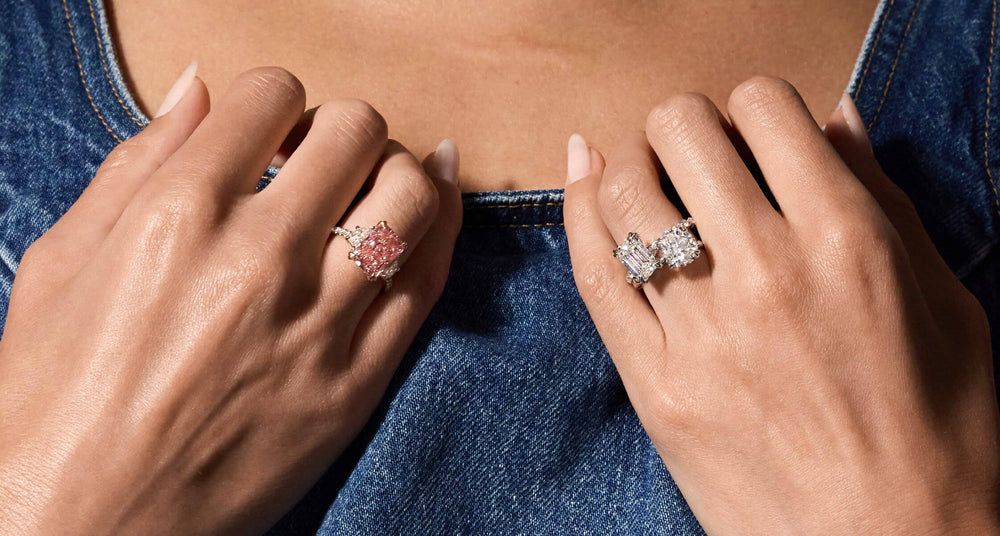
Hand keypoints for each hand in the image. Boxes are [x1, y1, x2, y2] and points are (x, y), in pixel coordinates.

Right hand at [0, 66, 461, 533]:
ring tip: (374, 182)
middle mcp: (260, 259)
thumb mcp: (63, 261)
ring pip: (410, 199)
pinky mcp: (356, 385)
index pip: (271, 95)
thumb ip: (139, 162)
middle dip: (340, 127)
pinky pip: (428, 285)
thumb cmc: (48, 400)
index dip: (274, 99)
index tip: (270, 127)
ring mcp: (318, 326)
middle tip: (322, 155)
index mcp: (178, 215)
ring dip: (398, 170)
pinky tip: (435, 205)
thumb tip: (201, 88)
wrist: (80, 527)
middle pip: (356, 132)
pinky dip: (442, 230)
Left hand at [564, 76, 999, 533]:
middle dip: (684, 125)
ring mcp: (700, 331)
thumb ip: (884, 201)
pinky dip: (579, 215)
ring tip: (646, 176)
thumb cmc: (935, 434)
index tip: (753, 132)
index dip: (753, 106)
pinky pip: (594, 276)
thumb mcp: (945, 304)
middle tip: (694, 153)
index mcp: (846, 241)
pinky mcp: (653, 384)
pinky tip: (583, 180)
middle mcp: (766, 273)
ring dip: (629, 164)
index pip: (765, 108)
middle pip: (680, 133)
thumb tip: (837, 120)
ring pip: (625, 195)